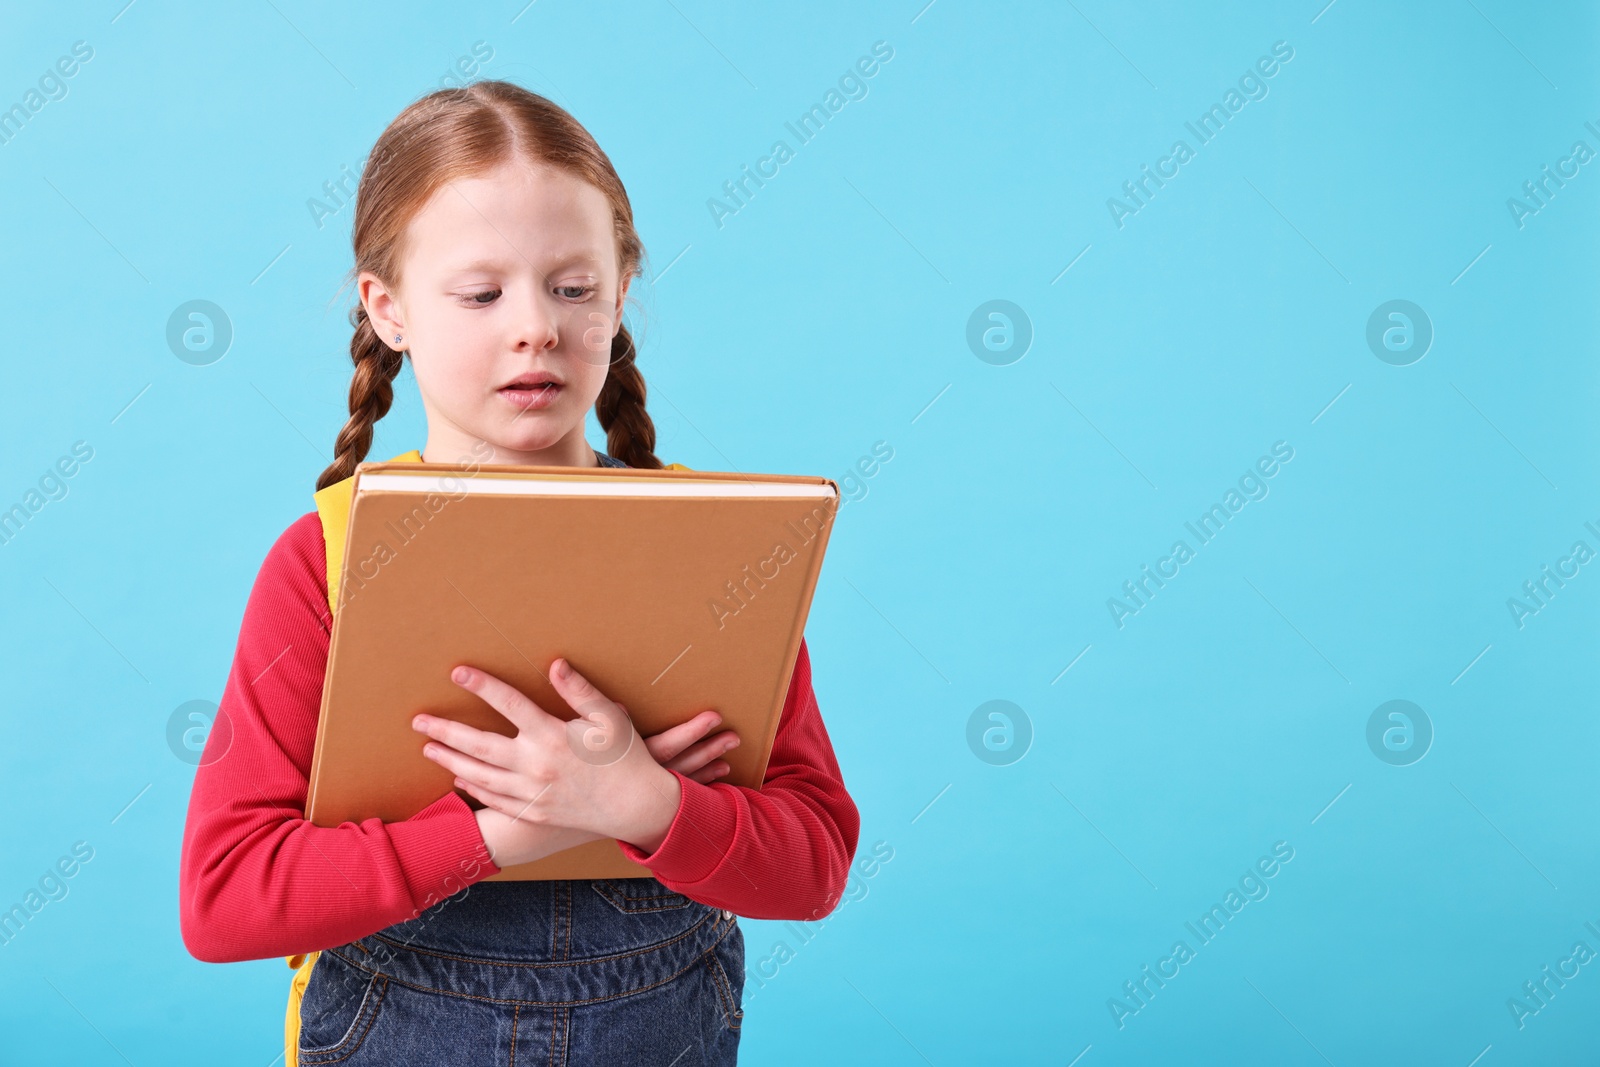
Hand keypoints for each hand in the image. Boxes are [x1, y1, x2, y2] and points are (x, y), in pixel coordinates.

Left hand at [412, 660, 734, 859]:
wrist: (637, 807)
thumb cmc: (626, 756)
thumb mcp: (609, 716)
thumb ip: (580, 690)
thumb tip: (554, 665)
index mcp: (553, 736)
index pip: (509, 704)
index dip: (483, 686)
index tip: (458, 672)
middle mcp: (536, 765)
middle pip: (479, 744)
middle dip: (446, 730)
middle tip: (418, 720)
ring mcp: (532, 792)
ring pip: (480, 774)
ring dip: (451, 759)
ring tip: (428, 747)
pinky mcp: (534, 811)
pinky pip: (495, 799)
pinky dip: (473, 788)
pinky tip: (459, 778)